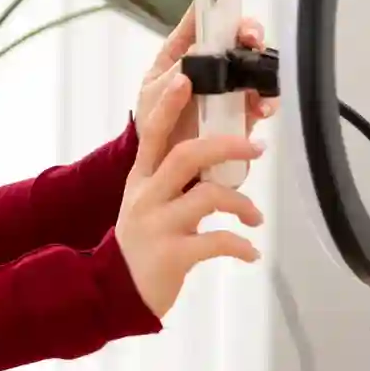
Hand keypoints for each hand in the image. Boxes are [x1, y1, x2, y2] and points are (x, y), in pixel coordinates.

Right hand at [116, 64, 264, 317]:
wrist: (114, 292)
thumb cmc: (141, 243)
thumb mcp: (147, 203)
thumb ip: (173, 179)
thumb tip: (218, 153)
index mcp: (141, 179)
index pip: (152, 133)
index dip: (170, 105)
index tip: (187, 78)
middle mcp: (146, 196)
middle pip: (186, 155)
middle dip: (227, 146)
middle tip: (256, 149)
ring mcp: (158, 225)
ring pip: (209, 196)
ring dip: (243, 204)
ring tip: (254, 218)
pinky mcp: (172, 255)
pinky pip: (217, 241)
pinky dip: (241, 246)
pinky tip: (250, 252)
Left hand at [139, 0, 279, 145]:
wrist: (162, 159)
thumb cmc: (154, 121)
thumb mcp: (152, 97)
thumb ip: (170, 78)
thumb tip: (195, 58)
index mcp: (182, 52)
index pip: (202, 16)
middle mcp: (210, 64)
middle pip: (237, 35)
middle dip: (248, 30)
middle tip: (249, 37)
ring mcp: (228, 85)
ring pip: (254, 63)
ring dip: (261, 64)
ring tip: (256, 76)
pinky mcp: (241, 109)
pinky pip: (261, 98)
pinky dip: (265, 100)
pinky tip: (261, 106)